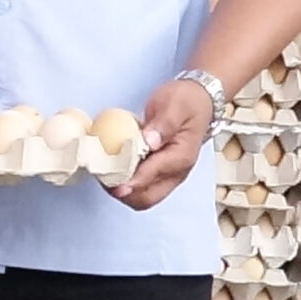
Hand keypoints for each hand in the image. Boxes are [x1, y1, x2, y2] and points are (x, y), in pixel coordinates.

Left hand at [113, 76, 215, 209]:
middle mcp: (177, 171)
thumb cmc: (186, 102)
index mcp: (181, 156)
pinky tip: (113, 170)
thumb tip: (149, 141)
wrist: (199, 102)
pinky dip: (126, 184)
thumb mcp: (176, 105)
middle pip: (147, 198)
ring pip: (143, 197)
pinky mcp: (161, 173)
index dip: (130, 181)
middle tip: (101, 176)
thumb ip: (164, 123)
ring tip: (104, 174)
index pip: (153, 175)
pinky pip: (142, 188)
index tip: (110, 182)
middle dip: (122, 192)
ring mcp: (169, 175)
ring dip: (122, 190)